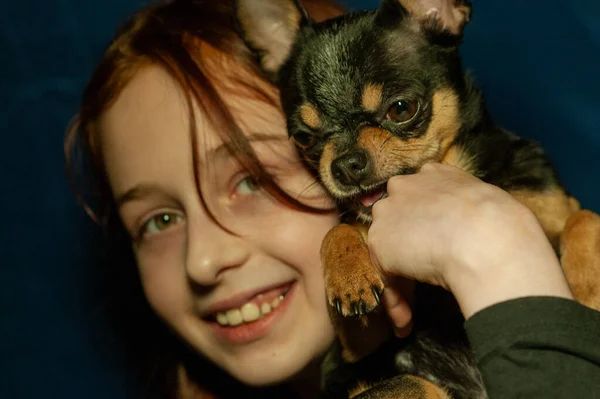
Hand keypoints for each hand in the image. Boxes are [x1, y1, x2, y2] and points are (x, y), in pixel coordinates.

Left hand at [368, 163, 572, 318]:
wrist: (487, 237)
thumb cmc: (502, 224)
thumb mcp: (489, 206)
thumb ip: (470, 213)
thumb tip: (478, 233)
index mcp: (435, 174)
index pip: (420, 200)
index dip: (424, 227)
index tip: (435, 248)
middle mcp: (405, 187)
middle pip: (398, 223)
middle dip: (406, 251)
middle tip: (423, 281)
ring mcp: (388, 212)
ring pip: (390, 251)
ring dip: (400, 282)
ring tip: (412, 314)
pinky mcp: (380, 241)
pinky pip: (386, 277)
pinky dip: (395, 300)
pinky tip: (407, 321)